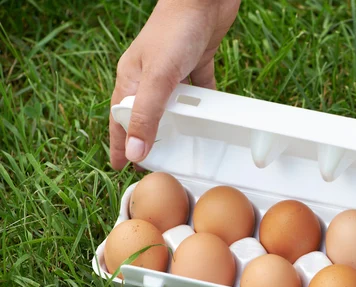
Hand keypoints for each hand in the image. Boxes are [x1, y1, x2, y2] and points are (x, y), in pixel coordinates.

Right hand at [109, 0, 239, 169]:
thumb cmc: (175, 29)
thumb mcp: (158, 77)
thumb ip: (147, 114)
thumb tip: (136, 152)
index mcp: (132, 78)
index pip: (121, 118)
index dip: (121, 143)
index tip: (121, 165)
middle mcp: (150, 76)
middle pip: (146, 114)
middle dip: (147, 138)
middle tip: (152, 162)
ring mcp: (174, 69)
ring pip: (173, 104)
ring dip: (178, 124)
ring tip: (181, 146)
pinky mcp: (197, 61)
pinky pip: (199, 89)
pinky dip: (205, 104)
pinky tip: (212, 117)